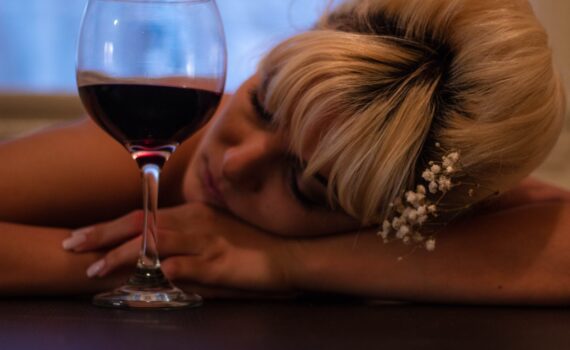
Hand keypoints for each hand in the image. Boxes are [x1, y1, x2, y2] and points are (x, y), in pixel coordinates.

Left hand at [62, 203, 296, 296]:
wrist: (288, 253)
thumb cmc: (250, 244)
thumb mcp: (214, 233)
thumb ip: (184, 238)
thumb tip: (155, 252)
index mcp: (192, 212)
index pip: (142, 215)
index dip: (109, 225)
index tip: (81, 235)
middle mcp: (195, 221)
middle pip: (141, 224)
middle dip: (103, 235)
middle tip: (72, 245)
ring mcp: (207, 241)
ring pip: (156, 243)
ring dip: (124, 256)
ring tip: (95, 268)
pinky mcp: (219, 263)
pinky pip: (187, 265)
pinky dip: (164, 270)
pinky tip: (145, 276)